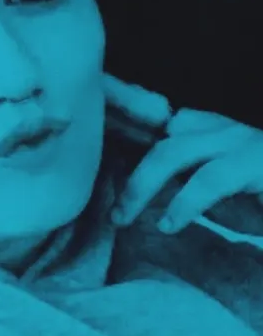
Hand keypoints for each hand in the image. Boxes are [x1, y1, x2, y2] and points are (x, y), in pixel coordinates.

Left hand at [103, 73, 262, 233]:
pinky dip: (185, 202)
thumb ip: (183, 185)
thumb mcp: (219, 194)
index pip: (156, 118)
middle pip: (158, 139)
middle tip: (115, 214)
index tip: (89, 120)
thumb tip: (137, 194)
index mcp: (210, 131)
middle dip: (129, 174)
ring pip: (175, 152)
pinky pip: (211, 179)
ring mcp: (240, 140)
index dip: (119, 112)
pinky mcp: (257, 162)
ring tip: (126, 219)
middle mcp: (222, 128)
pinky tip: (171, 224)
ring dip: (143, 187)